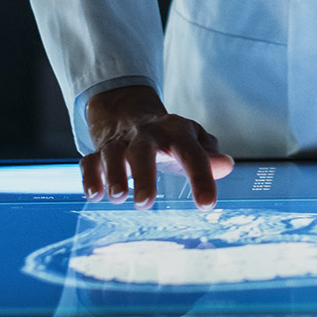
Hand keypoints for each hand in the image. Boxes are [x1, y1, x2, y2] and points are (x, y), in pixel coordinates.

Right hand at [81, 83, 234, 204]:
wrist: (128, 112)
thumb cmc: (168, 137)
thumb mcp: (192, 140)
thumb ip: (209, 154)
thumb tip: (226, 165)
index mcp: (175, 132)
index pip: (191, 153)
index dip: (200, 178)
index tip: (206, 205)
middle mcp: (146, 135)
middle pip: (143, 151)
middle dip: (143, 176)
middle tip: (145, 203)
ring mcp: (120, 143)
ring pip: (113, 154)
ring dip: (113, 175)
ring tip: (117, 197)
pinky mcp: (99, 152)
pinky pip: (89, 162)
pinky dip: (89, 177)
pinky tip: (94, 195)